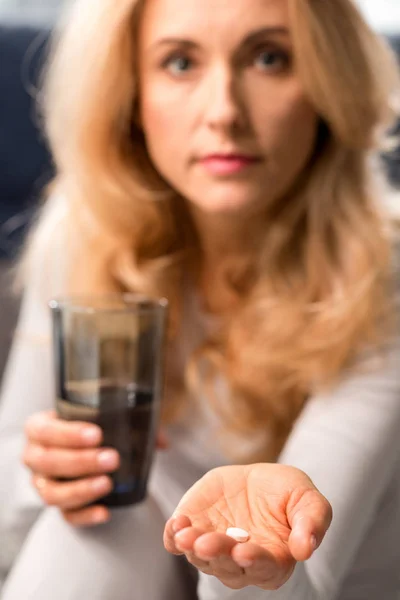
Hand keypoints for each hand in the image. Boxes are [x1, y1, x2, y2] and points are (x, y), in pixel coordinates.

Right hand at [23, 410, 167, 526]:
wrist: (81, 446)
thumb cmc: (90, 424)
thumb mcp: (105, 415)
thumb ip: (131, 420)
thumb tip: (160, 441)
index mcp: (39, 427)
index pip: (43, 430)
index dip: (67, 434)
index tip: (97, 434)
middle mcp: (35, 456)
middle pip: (47, 462)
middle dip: (81, 461)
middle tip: (112, 458)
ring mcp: (43, 484)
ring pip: (52, 493)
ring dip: (81, 489)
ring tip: (108, 483)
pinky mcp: (58, 505)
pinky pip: (66, 516)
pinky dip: (85, 515)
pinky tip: (105, 512)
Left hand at [164, 464, 331, 590]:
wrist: (259, 480)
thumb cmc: (287, 495)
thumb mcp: (308, 500)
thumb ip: (312, 522)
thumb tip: (306, 549)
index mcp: (274, 560)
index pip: (263, 568)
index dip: (253, 561)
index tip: (243, 552)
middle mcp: (240, 561)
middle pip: (227, 565)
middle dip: (217, 554)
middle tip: (208, 543)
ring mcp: (214, 546)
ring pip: (200, 557)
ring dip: (192, 547)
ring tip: (186, 534)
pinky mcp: (194, 529)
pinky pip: (177, 541)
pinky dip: (173, 537)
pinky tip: (175, 525)